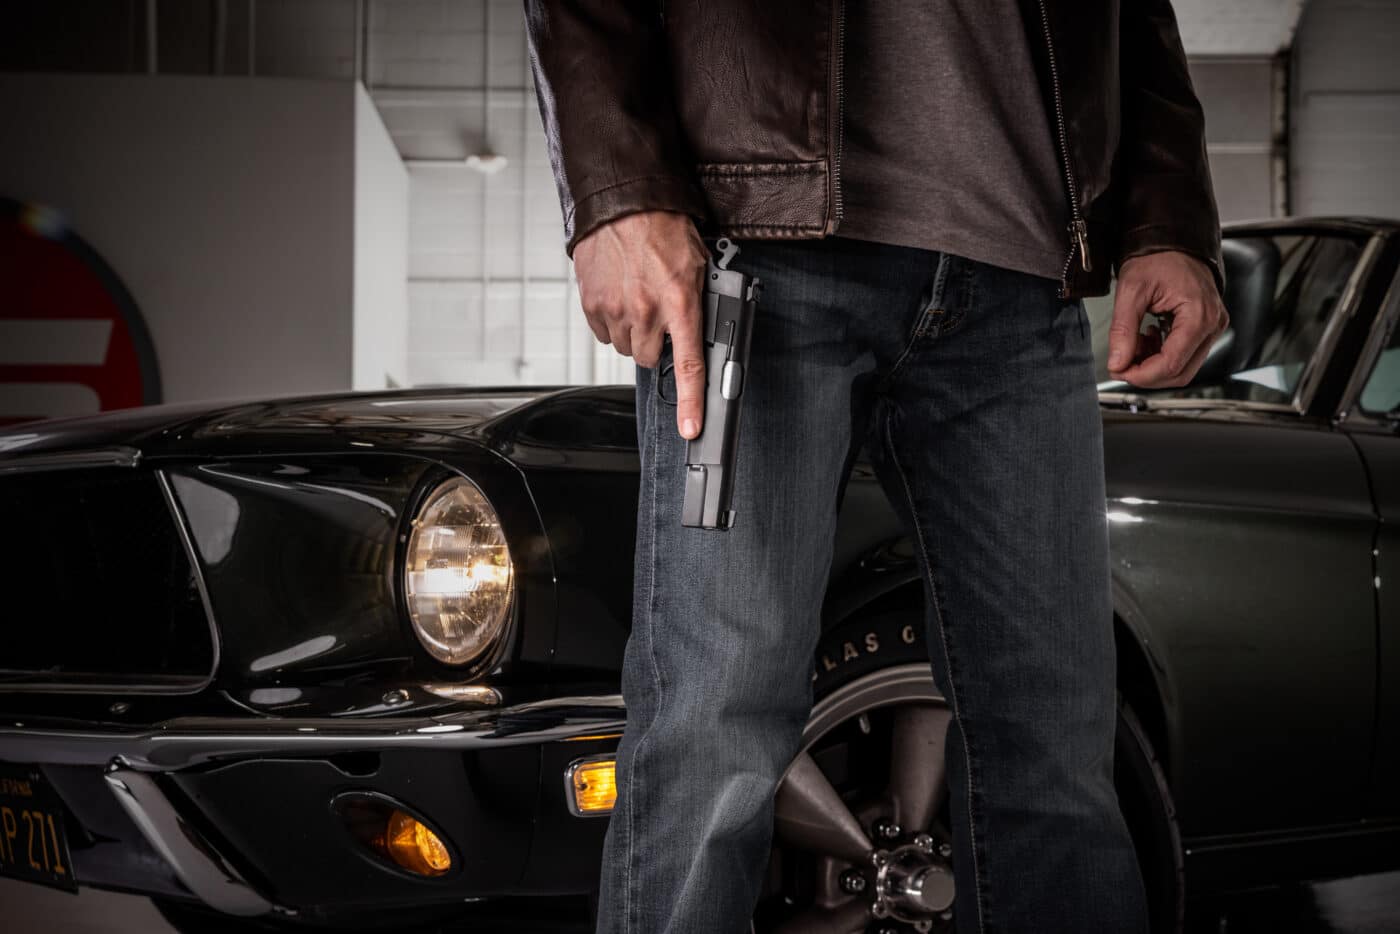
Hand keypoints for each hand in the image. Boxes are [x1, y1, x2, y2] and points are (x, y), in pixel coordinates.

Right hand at [573, 210, 708, 439]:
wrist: (623, 201)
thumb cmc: (662, 226)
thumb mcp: (697, 264)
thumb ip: (697, 301)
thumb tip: (700, 330)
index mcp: (680, 303)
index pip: (688, 366)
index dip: (690, 404)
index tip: (690, 429)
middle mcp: (647, 311)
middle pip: (649, 358)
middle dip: (655, 344)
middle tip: (658, 316)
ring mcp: (616, 309)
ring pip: (626, 347)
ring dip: (634, 332)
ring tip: (638, 298)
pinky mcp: (592, 304)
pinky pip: (604, 333)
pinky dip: (612, 322)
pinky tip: (619, 296)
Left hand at [1107, 251, 1229, 388]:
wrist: (1172, 242)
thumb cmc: (1157, 258)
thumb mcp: (1131, 291)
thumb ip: (1123, 331)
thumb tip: (1117, 363)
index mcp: (1199, 315)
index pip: (1172, 364)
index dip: (1142, 375)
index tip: (1119, 370)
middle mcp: (1212, 324)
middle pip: (1181, 372)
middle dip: (1147, 374)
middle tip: (1121, 364)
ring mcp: (1212, 327)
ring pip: (1183, 368)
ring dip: (1154, 366)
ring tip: (1133, 346)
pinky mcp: (1206, 328)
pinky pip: (1186, 355)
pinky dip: (1162, 356)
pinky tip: (1147, 340)